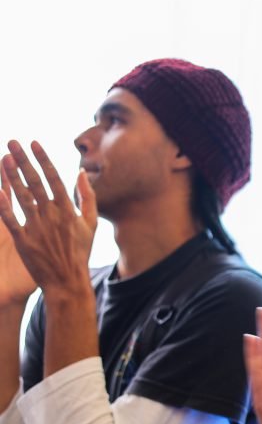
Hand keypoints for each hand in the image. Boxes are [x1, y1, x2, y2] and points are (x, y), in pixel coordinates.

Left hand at [0, 140, 96, 297]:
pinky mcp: (24, 240)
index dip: (43, 159)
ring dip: (11, 175)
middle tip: (12, 142)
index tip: (34, 143)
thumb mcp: (91, 223)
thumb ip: (87, 197)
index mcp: (68, 209)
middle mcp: (52, 215)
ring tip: (3, 159)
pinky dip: (3, 205)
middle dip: (23, 160)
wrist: (68, 280)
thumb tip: (82, 174)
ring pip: (21, 196)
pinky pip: (10, 219)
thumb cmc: (80, 252)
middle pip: (35, 182)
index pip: (53, 178)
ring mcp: (37, 227)